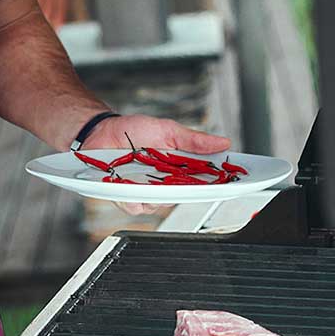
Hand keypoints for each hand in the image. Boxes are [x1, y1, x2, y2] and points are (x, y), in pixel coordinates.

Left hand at [84, 114, 231, 215]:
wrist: (101, 131)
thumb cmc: (133, 131)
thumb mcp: (167, 130)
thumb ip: (193, 140)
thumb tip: (223, 142)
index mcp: (178, 169)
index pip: (203, 181)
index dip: (219, 184)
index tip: (232, 182)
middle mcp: (164, 184)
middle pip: (184, 197)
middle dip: (188, 191)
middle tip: (189, 180)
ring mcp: (144, 192)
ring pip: (159, 205)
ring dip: (157, 193)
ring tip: (151, 178)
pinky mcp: (125, 197)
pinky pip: (134, 205)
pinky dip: (133, 197)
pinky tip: (130, 186)